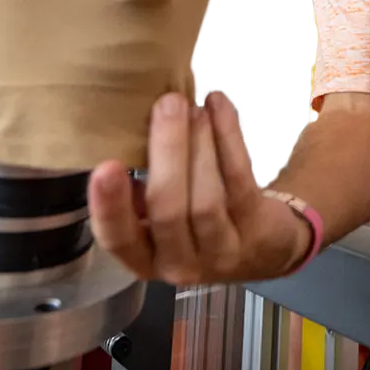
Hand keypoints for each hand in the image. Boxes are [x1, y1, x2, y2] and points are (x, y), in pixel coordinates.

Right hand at [88, 91, 312, 285]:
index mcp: (145, 258)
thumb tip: (128, 135)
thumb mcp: (161, 215)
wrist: (263, 249)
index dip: (109, 207)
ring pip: (206, 199)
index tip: (106, 164)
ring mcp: (223, 253)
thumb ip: (141, 190)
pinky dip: (227, 138)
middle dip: (167, 153)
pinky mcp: (258, 231)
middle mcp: (180, 264)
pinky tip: (217, 106)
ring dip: (198, 145)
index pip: (118, 240)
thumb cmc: (196, 222)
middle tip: (166, 104)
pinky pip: (239, 180)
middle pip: (168, 212)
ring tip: (193, 108)